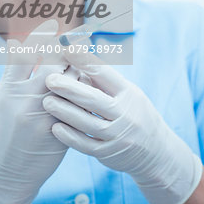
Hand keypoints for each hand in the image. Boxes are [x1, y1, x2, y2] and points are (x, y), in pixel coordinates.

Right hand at [0, 19, 70, 203]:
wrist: (12, 170)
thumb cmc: (5, 130)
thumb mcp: (2, 99)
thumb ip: (12, 72)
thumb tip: (19, 42)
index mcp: (10, 90)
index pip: (27, 54)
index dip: (41, 35)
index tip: (53, 23)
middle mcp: (28, 100)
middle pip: (54, 63)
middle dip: (68, 47)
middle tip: (78, 34)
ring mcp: (47, 115)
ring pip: (71, 80)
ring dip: (80, 64)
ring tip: (86, 51)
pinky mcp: (63, 127)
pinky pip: (80, 100)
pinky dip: (85, 86)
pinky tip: (88, 77)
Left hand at [43, 49, 202, 203]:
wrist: (156, 151)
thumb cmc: (133, 112)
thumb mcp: (126, 93)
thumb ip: (103, 80)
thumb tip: (76, 57)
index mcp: (128, 93)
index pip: (105, 74)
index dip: (85, 61)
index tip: (67, 49)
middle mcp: (125, 113)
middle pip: (94, 99)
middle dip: (70, 88)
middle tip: (49, 79)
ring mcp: (117, 135)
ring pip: (88, 123)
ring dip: (65, 112)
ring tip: (46, 101)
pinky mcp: (109, 153)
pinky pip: (87, 145)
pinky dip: (71, 137)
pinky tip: (55, 128)